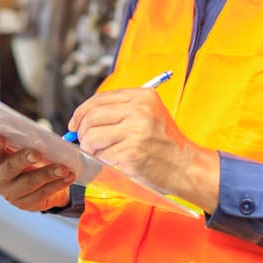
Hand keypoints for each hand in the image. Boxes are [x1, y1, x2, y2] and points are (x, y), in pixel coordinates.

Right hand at [0, 133, 75, 211]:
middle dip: (24, 159)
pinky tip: (68, 177)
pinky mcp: (24, 203)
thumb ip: (25, 140)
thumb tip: (41, 135)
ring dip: (48, 174)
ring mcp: (9, 192)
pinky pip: (43, 193)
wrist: (33, 183)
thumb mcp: (20, 148)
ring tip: (63, 168)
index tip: (0, 138)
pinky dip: (57, 184)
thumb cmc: (24, 158)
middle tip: (38, 153)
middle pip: (10, 167)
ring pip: (29, 182)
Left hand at [68, 88, 219, 212]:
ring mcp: (135, 132)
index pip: (100, 99)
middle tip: (84, 142)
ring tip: (98, 153)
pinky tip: (111, 162)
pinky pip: (101, 155)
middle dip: (82, 132)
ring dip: (89, 148)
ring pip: (92, 136)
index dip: (82, 112)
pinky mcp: (131, 154)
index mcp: (143, 96)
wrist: (186, 166)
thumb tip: (83, 119)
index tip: (75, 123)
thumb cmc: (165, 143)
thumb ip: (120, 111)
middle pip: (92, 116)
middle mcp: (139, 111)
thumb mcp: (149, 114)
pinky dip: (101, 160)